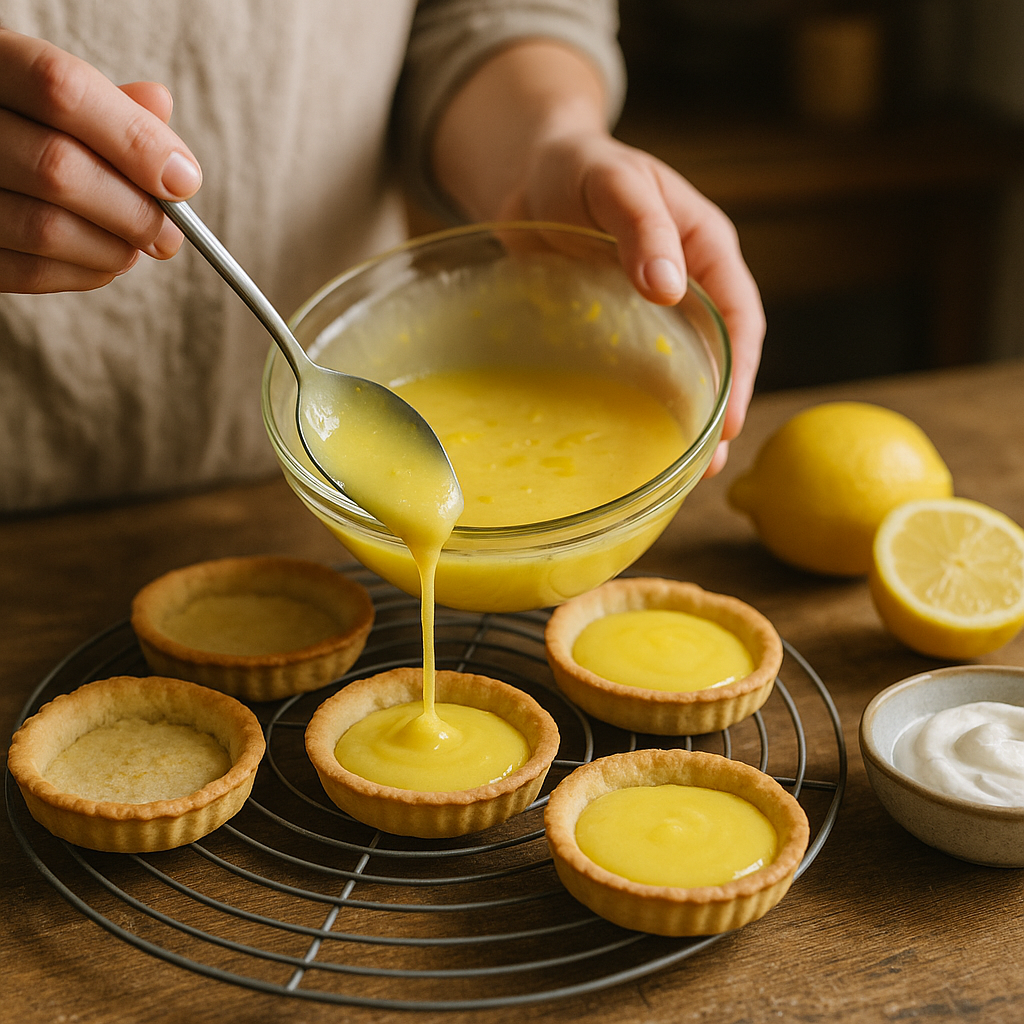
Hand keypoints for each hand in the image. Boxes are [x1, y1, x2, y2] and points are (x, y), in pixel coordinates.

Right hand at [0, 28, 201, 292]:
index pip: (63, 90)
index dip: (135, 140)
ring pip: (47, 229)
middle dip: (135, 211)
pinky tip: (105, 259)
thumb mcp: (49, 87)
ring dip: (114, 248)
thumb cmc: (21, 118)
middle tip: (171, 233)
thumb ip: (105, 101)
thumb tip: (160, 105)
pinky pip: (30, 272)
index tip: (185, 181)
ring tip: (137, 245)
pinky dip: (86, 273)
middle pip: (58, 168)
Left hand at [498, 133, 764, 476]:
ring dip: (678, 418)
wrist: (527, 171)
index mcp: (705, 249)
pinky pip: (629, 371)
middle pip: (716, 356)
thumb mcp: (612, 181)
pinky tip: (621, 437)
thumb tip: (668, 286)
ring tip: (673, 470)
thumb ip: (641, 224)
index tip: (728, 421)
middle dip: (715, 411)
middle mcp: (686, 286)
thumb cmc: (578, 165)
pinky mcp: (612, 327)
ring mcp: (649, 312)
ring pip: (676, 371)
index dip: (740, 372)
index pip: (740, 318)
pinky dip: (632, 404)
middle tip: (703, 468)